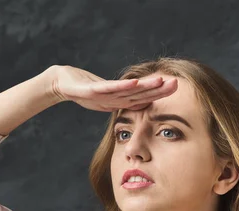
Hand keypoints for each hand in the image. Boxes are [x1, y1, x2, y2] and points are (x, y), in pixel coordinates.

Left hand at [49, 65, 177, 111]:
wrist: (62, 85)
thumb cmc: (85, 87)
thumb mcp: (106, 90)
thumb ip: (122, 92)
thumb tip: (138, 94)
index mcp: (118, 100)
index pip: (142, 96)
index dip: (158, 93)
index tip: (175, 86)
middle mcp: (113, 100)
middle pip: (139, 95)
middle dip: (158, 90)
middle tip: (176, 84)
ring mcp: (103, 97)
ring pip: (127, 92)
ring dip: (145, 88)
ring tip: (160, 82)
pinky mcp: (91, 91)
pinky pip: (109, 88)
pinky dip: (122, 86)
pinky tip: (134, 82)